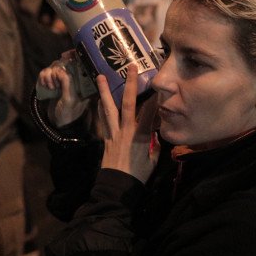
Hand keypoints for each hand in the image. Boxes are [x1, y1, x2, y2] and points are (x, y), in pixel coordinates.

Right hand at [37, 51, 89, 126]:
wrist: (60, 122)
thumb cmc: (70, 112)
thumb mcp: (70, 98)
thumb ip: (68, 83)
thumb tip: (61, 71)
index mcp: (83, 79)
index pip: (79, 59)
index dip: (72, 53)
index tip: (63, 56)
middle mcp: (73, 76)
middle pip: (63, 61)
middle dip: (56, 70)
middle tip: (55, 84)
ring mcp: (62, 78)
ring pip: (53, 66)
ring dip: (49, 75)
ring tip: (51, 87)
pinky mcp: (53, 81)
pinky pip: (45, 72)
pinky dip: (43, 77)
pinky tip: (45, 86)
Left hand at [97, 64, 160, 182]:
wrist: (117, 187)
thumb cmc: (138, 176)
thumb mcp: (152, 160)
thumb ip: (154, 145)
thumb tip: (156, 134)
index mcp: (141, 136)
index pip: (149, 111)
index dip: (153, 96)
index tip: (157, 82)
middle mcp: (126, 130)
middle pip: (127, 103)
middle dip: (129, 84)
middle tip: (130, 68)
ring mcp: (114, 133)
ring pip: (109, 108)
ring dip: (104, 91)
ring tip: (100, 77)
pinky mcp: (106, 138)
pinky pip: (103, 119)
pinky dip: (101, 108)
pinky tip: (99, 100)